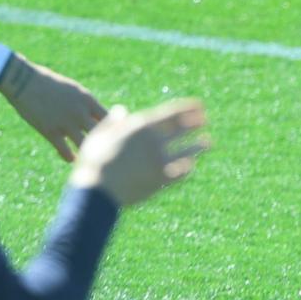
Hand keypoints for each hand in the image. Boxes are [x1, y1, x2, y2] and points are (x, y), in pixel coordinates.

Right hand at [0, 55, 107, 161]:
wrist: (24, 81)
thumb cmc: (50, 84)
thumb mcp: (75, 90)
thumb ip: (87, 105)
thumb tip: (98, 118)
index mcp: (88, 100)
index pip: (110, 119)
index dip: (114, 130)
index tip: (114, 138)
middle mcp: (80, 112)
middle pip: (102, 134)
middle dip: (105, 144)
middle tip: (106, 153)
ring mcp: (66, 123)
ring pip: (85, 146)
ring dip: (88, 153)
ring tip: (91, 159)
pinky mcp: (50, 131)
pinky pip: (65, 152)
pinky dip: (70, 158)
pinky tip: (72, 159)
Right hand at [71, 100, 210, 208]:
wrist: (96, 193)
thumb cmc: (92, 163)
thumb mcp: (97, 137)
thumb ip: (111, 122)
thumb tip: (121, 110)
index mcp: (139, 128)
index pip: (171, 114)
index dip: (187, 109)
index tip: (199, 106)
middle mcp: (154, 141)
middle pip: (181, 129)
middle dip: (195, 123)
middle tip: (205, 120)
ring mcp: (160, 161)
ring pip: (186, 150)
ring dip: (198, 146)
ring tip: (208, 143)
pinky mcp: (162, 180)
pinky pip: (181, 172)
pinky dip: (187, 168)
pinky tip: (191, 166)